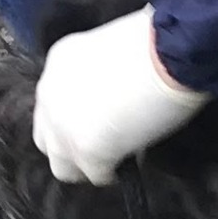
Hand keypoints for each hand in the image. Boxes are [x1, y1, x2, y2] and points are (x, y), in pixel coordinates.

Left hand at [33, 7, 208, 183]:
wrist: (170, 52)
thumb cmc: (156, 43)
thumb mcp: (111, 49)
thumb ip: (100, 76)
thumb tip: (114, 97)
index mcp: (58, 65)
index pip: (54, 104)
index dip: (80, 115)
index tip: (105, 118)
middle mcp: (50, 95)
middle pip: (47, 138)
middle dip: (72, 144)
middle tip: (105, 143)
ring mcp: (64, 125)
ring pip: (62, 166)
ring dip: (87, 166)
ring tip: (115, 159)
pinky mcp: (86, 149)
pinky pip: (97, 175)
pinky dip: (114, 172)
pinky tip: (132, 162)